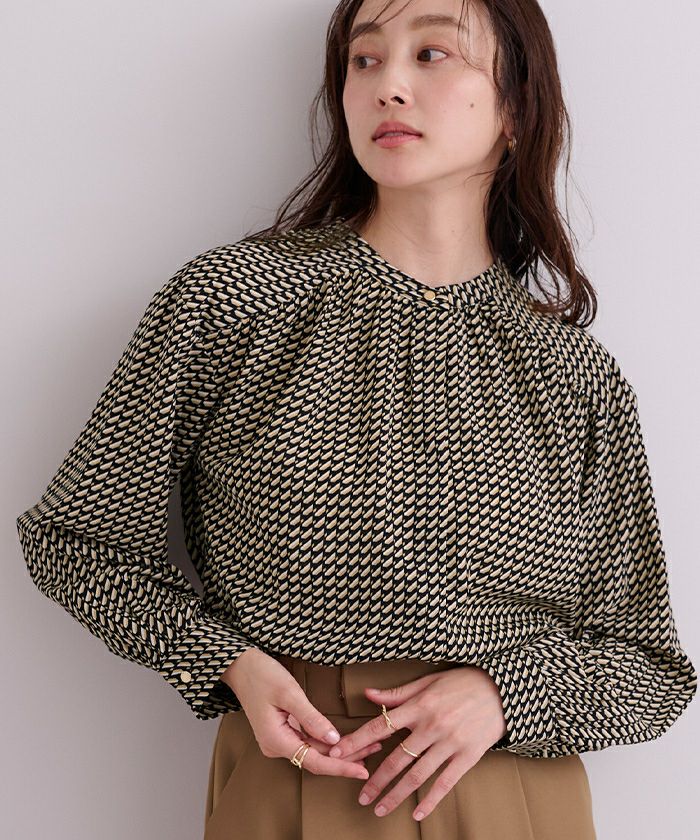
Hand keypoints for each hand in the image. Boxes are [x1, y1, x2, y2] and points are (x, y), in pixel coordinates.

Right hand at [220, 648, 382, 779]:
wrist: (240, 666)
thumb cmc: (261, 675)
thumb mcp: (289, 693)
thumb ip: (311, 718)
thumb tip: (334, 739)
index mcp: (276, 741)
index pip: (314, 762)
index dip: (340, 767)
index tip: (362, 772)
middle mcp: (277, 746)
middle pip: (317, 759)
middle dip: (346, 757)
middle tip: (375, 750)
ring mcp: (279, 740)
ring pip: (314, 751)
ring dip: (339, 750)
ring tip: (368, 746)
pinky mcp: (282, 731)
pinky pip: (308, 741)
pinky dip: (327, 741)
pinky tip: (345, 740)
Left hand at [326, 665, 506, 821]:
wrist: (501, 690)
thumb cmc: (462, 682)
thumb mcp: (428, 681)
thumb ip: (398, 693)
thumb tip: (368, 695)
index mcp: (419, 706)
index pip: (380, 727)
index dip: (357, 741)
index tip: (338, 754)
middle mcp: (431, 726)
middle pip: (396, 759)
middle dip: (375, 779)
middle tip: (359, 796)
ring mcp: (449, 743)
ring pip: (417, 775)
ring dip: (395, 795)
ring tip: (379, 808)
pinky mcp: (467, 756)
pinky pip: (445, 783)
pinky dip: (430, 801)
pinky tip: (417, 814)